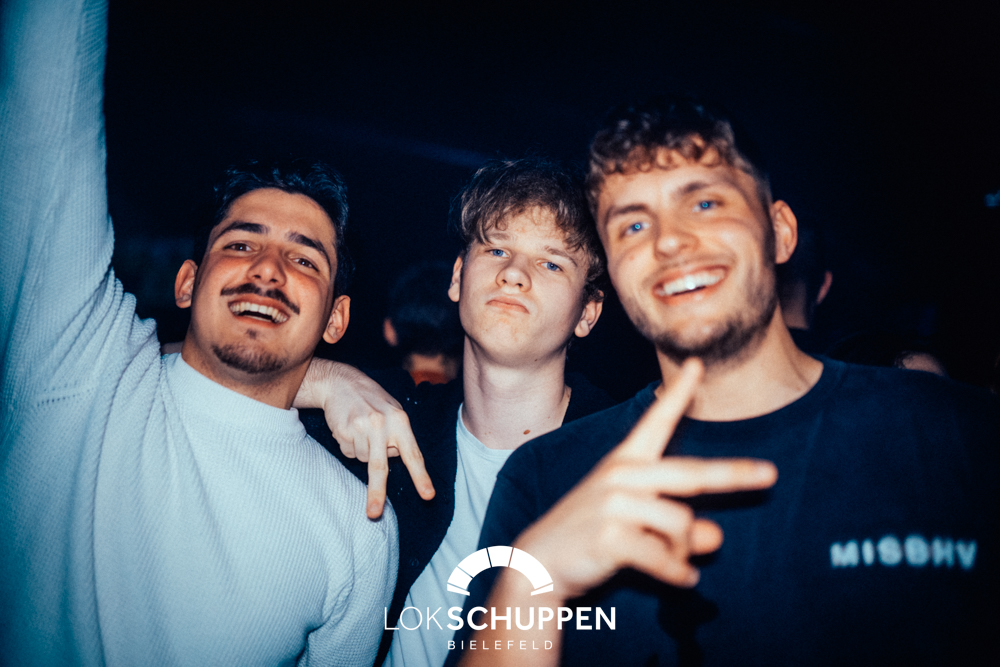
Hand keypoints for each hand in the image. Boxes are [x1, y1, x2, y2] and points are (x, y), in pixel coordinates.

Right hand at [295, 359, 434, 517]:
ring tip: (361, 430)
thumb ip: (399, 436)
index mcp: (400, 421)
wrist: (341, 382)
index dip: (420, 477)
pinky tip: (350, 429)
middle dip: (377, 493)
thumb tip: (397, 459)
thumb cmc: (372, 400)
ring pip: (363, 460)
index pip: (413, 454)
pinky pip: (348, 452)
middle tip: (374, 513)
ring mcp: (361, 429)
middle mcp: (382, 425)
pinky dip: (349, 446)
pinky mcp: (343, 432)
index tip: (428, 495)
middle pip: (380, 467)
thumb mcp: (394, 411)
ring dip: (362, 451)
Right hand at [515, 359, 777, 597]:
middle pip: (691, 475)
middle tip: (771, 474)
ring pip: (681, 525)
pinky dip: (678, 572)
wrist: (540, 561)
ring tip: (673, 562)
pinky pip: (664, 556)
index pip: (656, 422)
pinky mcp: (610, 536)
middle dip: (734, 474)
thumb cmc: (593, 534)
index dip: (679, 394)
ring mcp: (614, 504)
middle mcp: (621, 475)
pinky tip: (684, 579)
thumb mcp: (637, 523)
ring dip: (684, 551)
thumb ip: (680, 526)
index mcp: (626, 462)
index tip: (698, 364)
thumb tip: (716, 536)